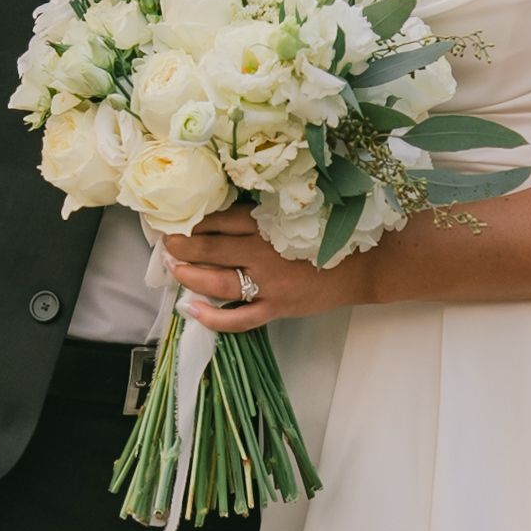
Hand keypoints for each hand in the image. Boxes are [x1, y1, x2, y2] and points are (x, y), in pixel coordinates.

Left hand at [164, 206, 372, 331]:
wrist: (365, 263)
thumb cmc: (329, 233)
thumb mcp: (294, 213)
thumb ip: (261, 212)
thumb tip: (221, 211)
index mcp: (266, 222)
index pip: (218, 220)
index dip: (193, 221)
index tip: (177, 220)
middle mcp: (262, 252)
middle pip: (209, 248)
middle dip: (181, 246)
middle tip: (166, 243)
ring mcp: (268, 283)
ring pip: (216, 282)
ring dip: (189, 275)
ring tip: (173, 269)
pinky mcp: (276, 307)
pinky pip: (239, 319)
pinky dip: (212, 318)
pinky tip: (191, 310)